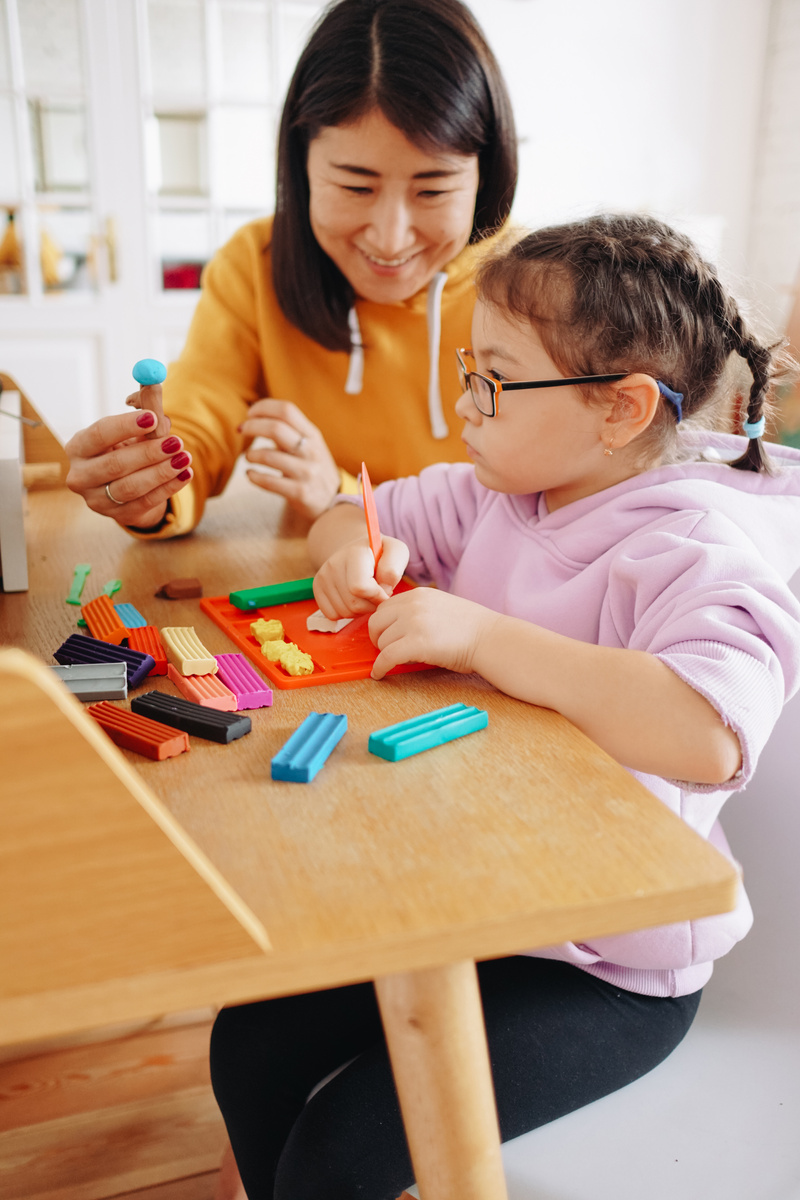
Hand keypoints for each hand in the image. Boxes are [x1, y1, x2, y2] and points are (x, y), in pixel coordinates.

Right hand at [65, 411, 192, 528]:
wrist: (129, 483)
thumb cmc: (129, 447)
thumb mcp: (137, 428)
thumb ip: (146, 406)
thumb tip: (154, 380)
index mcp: (78, 447)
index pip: (99, 434)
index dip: (125, 426)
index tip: (152, 418)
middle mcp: (80, 475)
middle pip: (115, 464)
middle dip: (148, 453)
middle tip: (176, 442)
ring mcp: (96, 500)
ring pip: (130, 487)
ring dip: (160, 473)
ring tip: (184, 458)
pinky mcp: (116, 516)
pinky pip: (144, 503)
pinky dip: (167, 489)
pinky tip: (185, 475)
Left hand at [239, 400, 340, 519]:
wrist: (332, 502)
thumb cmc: (311, 468)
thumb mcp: (308, 445)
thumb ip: (287, 431)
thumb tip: (254, 416)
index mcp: (312, 434)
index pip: (286, 410)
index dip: (263, 408)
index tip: (250, 414)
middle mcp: (311, 451)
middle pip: (276, 428)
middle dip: (252, 426)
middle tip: (241, 430)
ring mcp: (307, 472)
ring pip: (268, 456)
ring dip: (251, 454)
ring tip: (248, 457)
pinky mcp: (300, 493)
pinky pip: (269, 482)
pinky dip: (253, 476)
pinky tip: (250, 474)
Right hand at [314, 535, 408, 617]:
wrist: (357, 550)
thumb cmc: (380, 553)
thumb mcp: (396, 552)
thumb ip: (393, 569)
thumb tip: (382, 588)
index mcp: (354, 553)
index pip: (360, 588)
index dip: (378, 596)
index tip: (385, 591)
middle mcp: (333, 564)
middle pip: (354, 604)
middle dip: (371, 605)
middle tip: (377, 594)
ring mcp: (323, 577)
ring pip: (344, 612)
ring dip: (360, 610)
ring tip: (366, 595)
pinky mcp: (317, 589)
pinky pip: (333, 615)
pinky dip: (346, 613)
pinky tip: (354, 599)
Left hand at [368, 588, 497, 679]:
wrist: (491, 639)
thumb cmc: (472, 629)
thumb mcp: (441, 607)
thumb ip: (418, 611)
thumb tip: (396, 627)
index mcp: (418, 594)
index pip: (384, 607)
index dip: (382, 625)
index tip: (386, 636)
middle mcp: (413, 604)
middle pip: (376, 622)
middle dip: (378, 638)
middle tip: (386, 650)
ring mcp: (413, 623)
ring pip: (381, 641)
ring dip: (385, 654)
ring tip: (398, 661)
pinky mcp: (416, 644)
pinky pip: (386, 657)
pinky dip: (380, 668)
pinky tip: (380, 674)